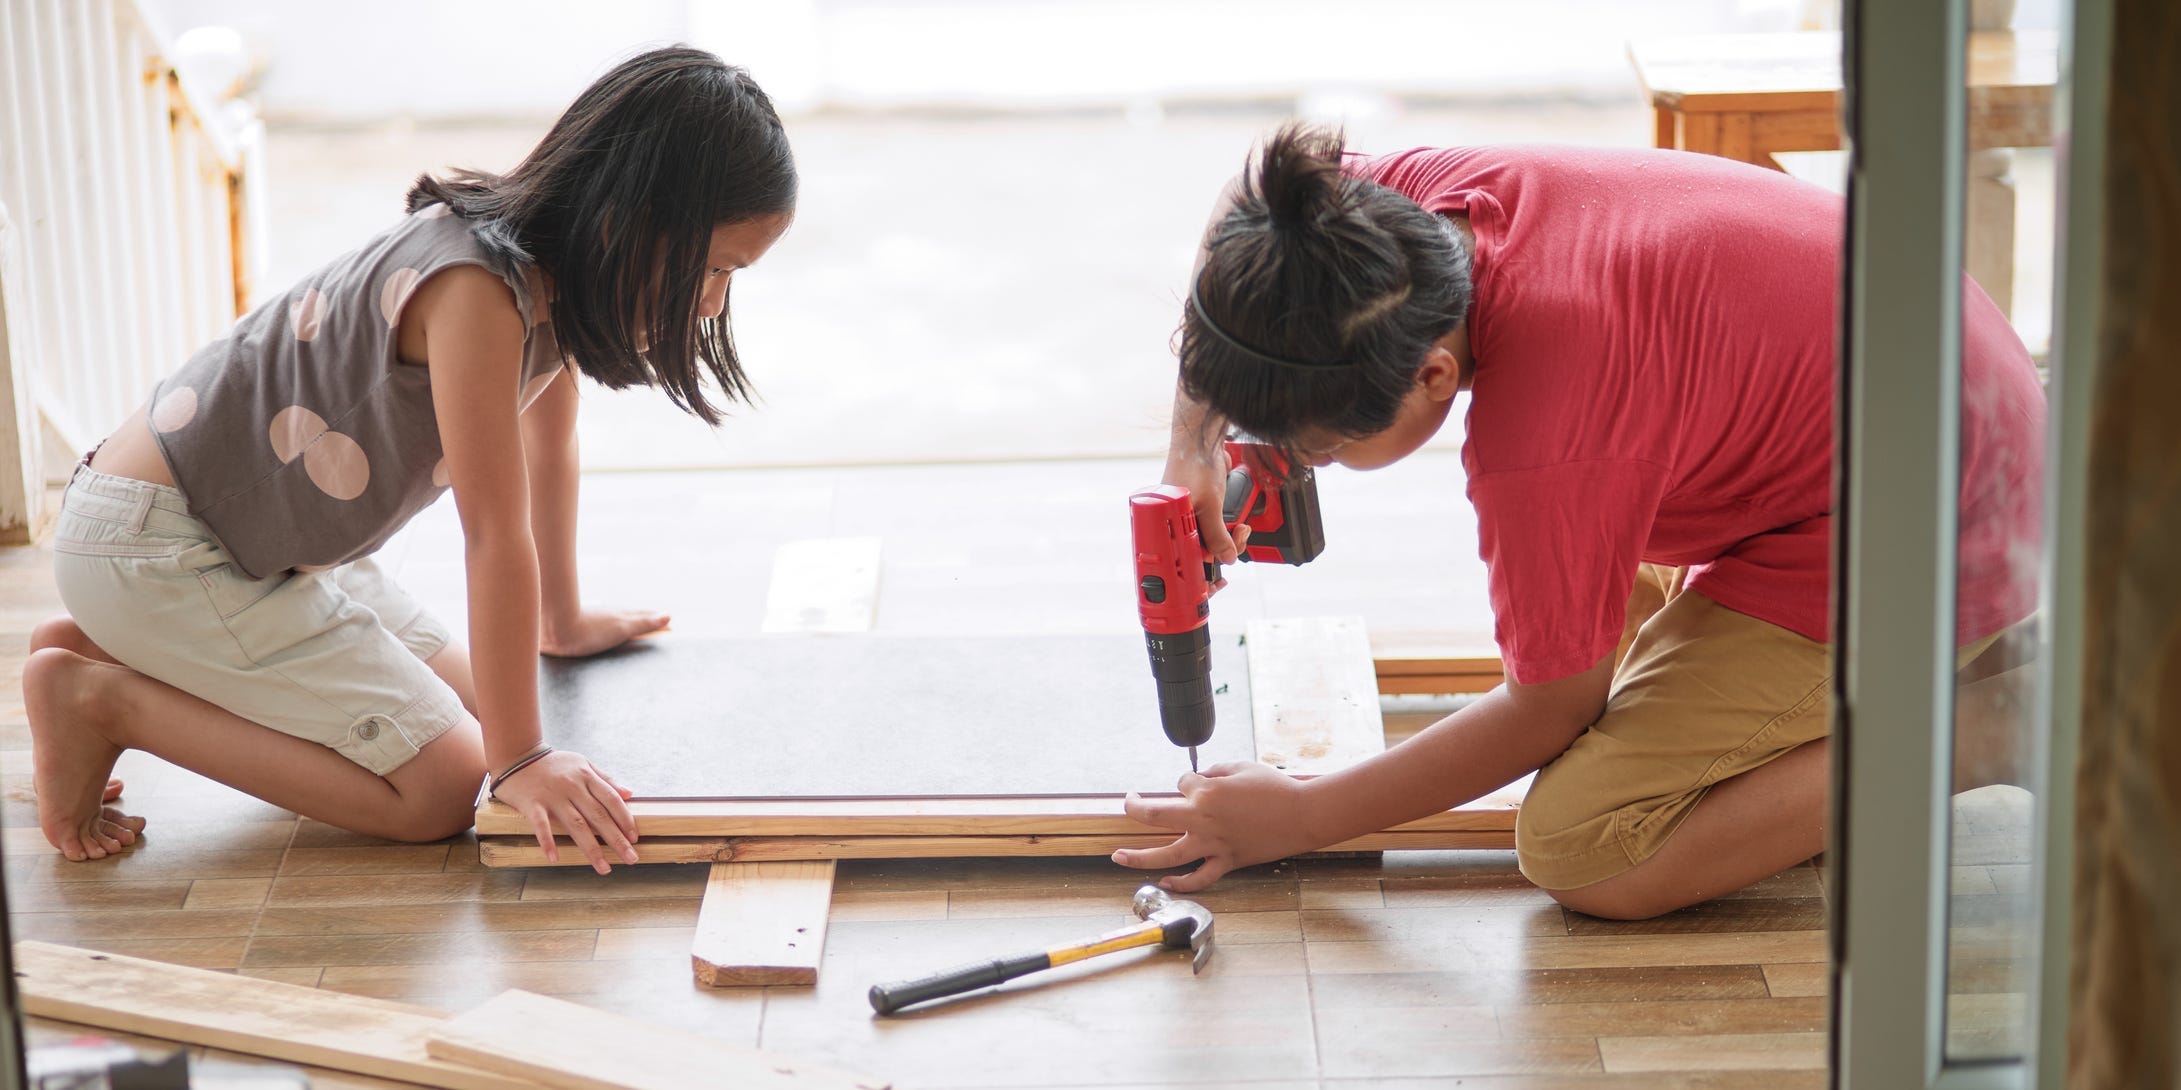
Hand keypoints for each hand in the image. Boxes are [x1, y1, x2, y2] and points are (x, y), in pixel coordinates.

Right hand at [492, 750, 639, 873]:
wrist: (516, 755)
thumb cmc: (552, 763)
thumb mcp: (582, 764)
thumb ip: (605, 779)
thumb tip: (629, 793)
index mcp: (587, 776)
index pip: (611, 800)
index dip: (625, 819)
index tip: (635, 838)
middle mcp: (573, 786)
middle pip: (599, 816)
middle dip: (617, 840)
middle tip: (631, 859)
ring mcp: (553, 796)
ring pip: (577, 825)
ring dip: (592, 849)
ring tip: (604, 868)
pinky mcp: (532, 803)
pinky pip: (541, 825)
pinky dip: (548, 841)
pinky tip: (555, 858)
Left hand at [539, 608, 669, 657]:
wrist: (552, 629)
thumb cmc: (589, 630)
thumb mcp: (623, 628)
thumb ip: (645, 623)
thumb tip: (669, 615)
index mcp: (620, 615)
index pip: (643, 615)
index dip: (656, 618)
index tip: (669, 620)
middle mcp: (606, 614)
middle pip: (628, 615)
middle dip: (642, 618)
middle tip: (655, 620)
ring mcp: (591, 620)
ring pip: (612, 619)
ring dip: (624, 622)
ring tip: (631, 626)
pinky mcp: (576, 628)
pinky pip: (597, 627)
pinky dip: (606, 628)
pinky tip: (599, 633)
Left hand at [1112, 762, 1324, 891]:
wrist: (1302, 815)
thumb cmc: (1275, 787)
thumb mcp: (1241, 766)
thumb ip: (1214, 771)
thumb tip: (1198, 779)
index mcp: (1207, 792)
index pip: (1181, 783)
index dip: (1188, 780)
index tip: (1202, 781)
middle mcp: (1203, 819)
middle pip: (1154, 815)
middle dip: (1133, 808)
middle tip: (1128, 803)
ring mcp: (1213, 844)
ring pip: (1167, 855)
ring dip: (1138, 857)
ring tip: (1118, 857)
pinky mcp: (1227, 861)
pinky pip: (1199, 877)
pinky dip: (1180, 883)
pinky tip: (1164, 880)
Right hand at [1162, 445, 1248, 565]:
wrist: (1202, 441)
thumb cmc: (1193, 466)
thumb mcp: (1209, 506)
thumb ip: (1217, 535)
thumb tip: (1226, 558)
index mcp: (1166, 528)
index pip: (1180, 562)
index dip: (1198, 576)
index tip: (1216, 585)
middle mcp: (1175, 526)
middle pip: (1199, 554)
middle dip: (1222, 553)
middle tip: (1237, 542)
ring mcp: (1189, 519)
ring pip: (1211, 543)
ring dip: (1230, 541)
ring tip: (1242, 531)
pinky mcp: (1202, 510)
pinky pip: (1217, 530)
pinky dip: (1230, 531)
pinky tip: (1240, 526)